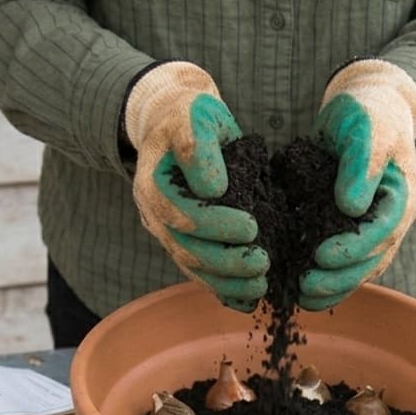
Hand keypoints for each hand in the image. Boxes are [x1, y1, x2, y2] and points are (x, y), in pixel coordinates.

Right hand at [124, 61, 267, 311]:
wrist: (178, 123)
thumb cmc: (190, 117)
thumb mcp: (194, 115)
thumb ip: (198, 145)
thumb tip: (214, 188)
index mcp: (152, 184)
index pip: (180, 213)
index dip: (214, 224)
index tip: (251, 227)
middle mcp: (154, 214)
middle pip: (185, 247)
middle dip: (225, 261)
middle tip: (264, 263)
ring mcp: (167, 232)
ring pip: (192, 266)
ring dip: (227, 280)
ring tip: (262, 284)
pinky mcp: (183, 242)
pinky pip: (200, 272)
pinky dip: (223, 288)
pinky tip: (249, 298)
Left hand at [303, 59, 415, 311]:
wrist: (366, 107)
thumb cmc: (368, 114)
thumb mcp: (366, 130)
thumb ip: (361, 166)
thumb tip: (350, 207)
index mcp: (402, 199)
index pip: (381, 233)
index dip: (352, 249)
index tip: (321, 256)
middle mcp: (392, 220)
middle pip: (371, 260)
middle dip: (339, 278)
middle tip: (304, 287)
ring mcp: (374, 228)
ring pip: (358, 268)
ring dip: (332, 287)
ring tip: (299, 297)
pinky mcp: (352, 228)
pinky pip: (343, 260)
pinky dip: (325, 275)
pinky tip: (298, 286)